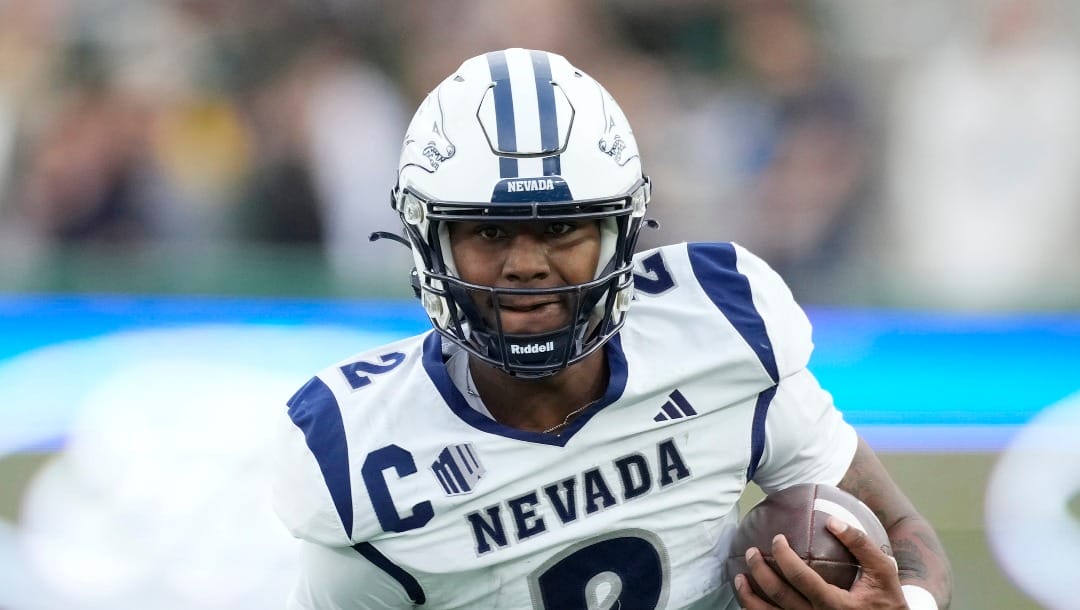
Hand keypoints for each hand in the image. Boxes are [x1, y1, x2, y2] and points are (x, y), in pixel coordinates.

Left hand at [733, 517, 906, 609]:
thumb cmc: (887, 600)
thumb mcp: (883, 571)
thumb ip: (861, 544)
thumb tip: (832, 520)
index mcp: (836, 604)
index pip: (801, 578)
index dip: (784, 556)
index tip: (776, 539)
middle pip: (780, 596)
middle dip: (760, 572)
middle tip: (751, 552)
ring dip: (750, 598)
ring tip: (738, 578)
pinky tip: (749, 600)